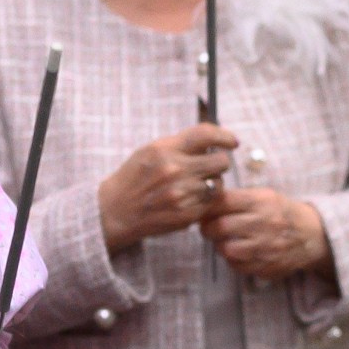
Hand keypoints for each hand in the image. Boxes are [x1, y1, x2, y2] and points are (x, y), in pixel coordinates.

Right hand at [98, 124, 236, 249]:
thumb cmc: (134, 178)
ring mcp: (182, 193)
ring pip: (218, 183)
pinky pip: (211, 202)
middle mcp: (175, 169)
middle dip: (219, 163)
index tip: (232, 142)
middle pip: (221, 161)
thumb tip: (213, 139)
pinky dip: (205, 200)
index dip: (224, 136)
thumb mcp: (150, 152)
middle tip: (210, 167)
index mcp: (165, 149)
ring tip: (195, 186)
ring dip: (212, 183)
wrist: (116, 210)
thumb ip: (180, 145)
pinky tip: (190, 199)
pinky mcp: (187, 213)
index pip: (206, 134)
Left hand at [205, 187, 332, 281]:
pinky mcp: (268, 266)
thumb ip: (238, 198)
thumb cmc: (281, 212)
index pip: (223, 202)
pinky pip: (238, 266)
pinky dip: (232, 260)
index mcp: (262, 201)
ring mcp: (267, 247)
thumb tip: (205, 203)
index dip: (208, 207)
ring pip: (227, 249)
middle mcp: (265, 223)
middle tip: (208, 228)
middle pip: (221, 227)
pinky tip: (237, 253)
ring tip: (222, 241)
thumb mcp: (265, 196)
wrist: (312, 235)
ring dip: (219, 246)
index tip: (204, 211)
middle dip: (208, 228)